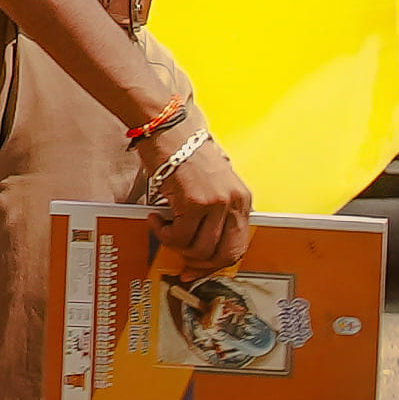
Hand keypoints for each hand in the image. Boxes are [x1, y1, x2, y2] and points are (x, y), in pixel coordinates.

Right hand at [150, 135, 253, 274]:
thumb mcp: (211, 184)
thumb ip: (215, 212)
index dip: (216, 264)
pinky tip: (156, 218)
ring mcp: (215, 203)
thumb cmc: (184, 152)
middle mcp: (233, 202)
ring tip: (163, 227)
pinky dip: (163, 233)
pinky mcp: (193, 203)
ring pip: (198, 249)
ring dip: (175, 244)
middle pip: (222, 254)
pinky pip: (178, 236)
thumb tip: (201, 246)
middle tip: (180, 258)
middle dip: (198, 263)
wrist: (168, 129)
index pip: (238, 247)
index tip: (198, 269)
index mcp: (242, 200)